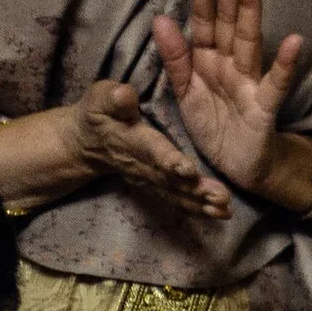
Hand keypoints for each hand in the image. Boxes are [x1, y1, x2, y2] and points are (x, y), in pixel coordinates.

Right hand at [58, 79, 231, 219]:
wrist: (87, 144)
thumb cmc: (98, 113)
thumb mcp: (99, 98)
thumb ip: (113, 98)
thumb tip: (126, 96)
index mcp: (132, 140)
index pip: (152, 151)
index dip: (168, 160)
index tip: (188, 169)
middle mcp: (143, 166)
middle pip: (170, 180)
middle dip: (195, 190)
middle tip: (220, 198)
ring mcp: (150, 181)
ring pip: (177, 195)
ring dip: (201, 204)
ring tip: (225, 210)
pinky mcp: (157, 188)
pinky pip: (178, 201)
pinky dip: (198, 210)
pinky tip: (221, 214)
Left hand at [152, 0, 305, 201]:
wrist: (237, 168)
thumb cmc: (214, 126)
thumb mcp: (185, 94)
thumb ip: (175, 59)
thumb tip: (160, 19)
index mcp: (208, 60)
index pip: (204, 22)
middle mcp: (230, 65)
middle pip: (229, 23)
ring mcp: (249, 83)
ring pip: (249, 41)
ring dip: (251, 11)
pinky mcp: (264, 107)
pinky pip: (275, 84)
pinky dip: (285, 64)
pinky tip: (294, 41)